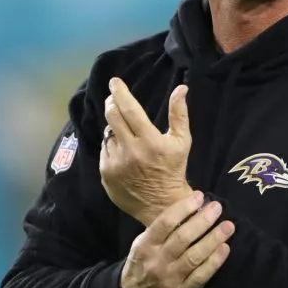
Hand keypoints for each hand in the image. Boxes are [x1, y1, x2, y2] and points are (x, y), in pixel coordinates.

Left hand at [101, 78, 192, 225]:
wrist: (162, 205)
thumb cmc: (174, 169)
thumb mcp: (182, 141)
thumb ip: (179, 113)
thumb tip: (181, 88)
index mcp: (149, 141)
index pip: (129, 109)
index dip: (120, 92)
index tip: (114, 82)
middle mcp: (130, 151)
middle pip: (112, 116)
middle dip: (112, 102)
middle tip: (113, 97)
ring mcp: (115, 163)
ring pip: (108, 133)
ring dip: (114, 127)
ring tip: (124, 131)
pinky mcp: (106, 174)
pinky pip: (104, 150)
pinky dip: (112, 145)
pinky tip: (122, 150)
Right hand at [120, 191, 235, 287]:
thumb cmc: (142, 264)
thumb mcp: (142, 244)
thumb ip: (161, 229)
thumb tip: (189, 208)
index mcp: (146, 245)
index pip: (165, 223)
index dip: (184, 208)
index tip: (199, 196)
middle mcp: (158, 261)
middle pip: (183, 238)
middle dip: (203, 220)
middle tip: (217, 207)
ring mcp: (170, 279)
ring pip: (194, 256)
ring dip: (213, 239)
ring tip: (228, 226)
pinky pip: (201, 276)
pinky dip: (214, 261)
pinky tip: (225, 248)